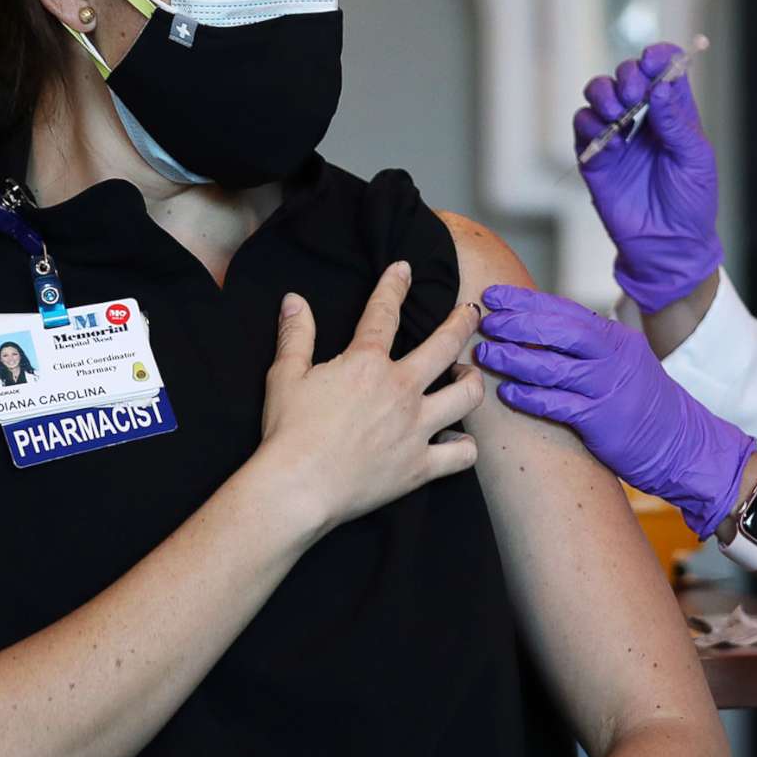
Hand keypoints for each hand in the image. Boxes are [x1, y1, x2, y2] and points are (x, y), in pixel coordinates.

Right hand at [257, 262, 486, 535]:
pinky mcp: (421, 466)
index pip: (384, 313)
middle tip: (470, 312)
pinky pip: (462, 455)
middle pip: (446, 346)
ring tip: (466, 375)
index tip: (404, 269)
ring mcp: (416, 429)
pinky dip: (464, 447)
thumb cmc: (289, 432)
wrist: (298, 487)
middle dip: (461, 322)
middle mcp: (401, 390)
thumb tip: (294, 300)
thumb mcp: (285, 375)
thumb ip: (296, 335)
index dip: (394, 286)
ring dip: (471, 381)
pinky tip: (457, 440)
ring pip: (466, 396)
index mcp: (368, 364)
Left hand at [475, 285, 754, 536]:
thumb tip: (541, 332)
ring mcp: (609, 387)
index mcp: (615, 338)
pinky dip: (531, 398)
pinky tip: (508, 394)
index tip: (494, 295)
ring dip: (515, 359)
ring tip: (486, 355)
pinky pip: (559, 405)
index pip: (565, 310)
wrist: (684, 445)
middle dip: (518, 323)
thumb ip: (589, 347)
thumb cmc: (644, 405)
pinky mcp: (603, 421)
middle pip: (559, 330)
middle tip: (486, 322)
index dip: (526, 301)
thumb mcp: (624, 363)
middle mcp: (613, 356)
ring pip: (554, 366)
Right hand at [576, 42, 722, 312]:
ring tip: (618, 115)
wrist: (668, 247)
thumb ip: (676, 122)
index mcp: (674, 113)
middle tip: (634, 95)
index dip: (657, 58)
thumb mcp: (694, 160)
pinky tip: (611, 143)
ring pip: (599, 94)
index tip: (652, 61)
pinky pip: (582, 127)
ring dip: (604, 95)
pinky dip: (591, 125)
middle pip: (626, 75)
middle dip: (627, 76)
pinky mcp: (595, 157)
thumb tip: (661, 87)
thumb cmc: (691, 203)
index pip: (663, 70)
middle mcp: (644, 118)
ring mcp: (617, 136)